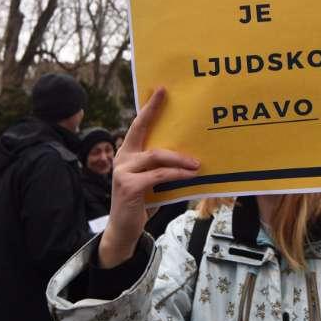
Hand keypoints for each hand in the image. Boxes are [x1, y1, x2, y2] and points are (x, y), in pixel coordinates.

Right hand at [98, 88, 198, 267]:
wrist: (124, 230)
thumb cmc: (142, 202)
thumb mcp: (151, 180)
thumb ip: (160, 165)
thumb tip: (190, 152)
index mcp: (127, 153)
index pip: (138, 125)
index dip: (149, 108)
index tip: (160, 90)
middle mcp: (122, 158)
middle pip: (143, 131)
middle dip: (156, 112)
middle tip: (174, 101)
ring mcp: (123, 171)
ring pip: (157, 156)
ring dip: (180, 159)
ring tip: (197, 163)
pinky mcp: (129, 186)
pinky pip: (159, 175)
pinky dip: (177, 175)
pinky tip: (191, 176)